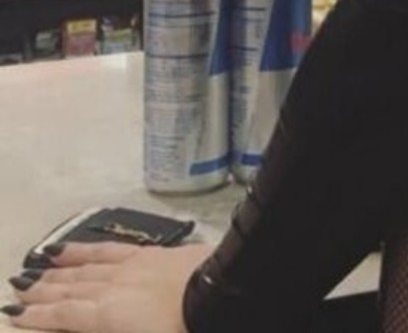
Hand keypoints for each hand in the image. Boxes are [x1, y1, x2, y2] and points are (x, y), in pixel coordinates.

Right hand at [5, 241, 207, 330]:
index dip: (39, 317)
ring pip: (84, 269)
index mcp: (109, 316)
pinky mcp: (148, 252)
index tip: (15, 315)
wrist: (222, 290)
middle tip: (18, 289)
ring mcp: (130, 267)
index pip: (65, 316)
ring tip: (35, 270)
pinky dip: (84, 250)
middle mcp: (112, 288)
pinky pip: (107, 250)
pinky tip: (72, 248)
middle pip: (69, 290)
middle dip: (41, 293)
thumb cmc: (182, 330)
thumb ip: (112, 326)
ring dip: (57, 272)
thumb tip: (91, 319)